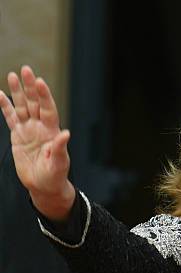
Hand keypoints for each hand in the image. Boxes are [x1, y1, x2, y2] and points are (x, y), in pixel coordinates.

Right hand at [0, 65, 74, 219]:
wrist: (44, 186)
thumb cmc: (55, 176)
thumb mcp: (59, 164)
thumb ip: (60, 148)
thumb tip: (66, 134)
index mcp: (52, 132)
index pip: (48, 110)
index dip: (45, 96)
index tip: (40, 82)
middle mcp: (40, 127)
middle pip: (35, 103)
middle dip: (30, 87)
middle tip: (26, 70)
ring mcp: (29, 130)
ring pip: (22, 107)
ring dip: (17, 92)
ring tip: (12, 75)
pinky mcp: (18, 135)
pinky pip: (10, 118)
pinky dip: (5, 106)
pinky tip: (0, 94)